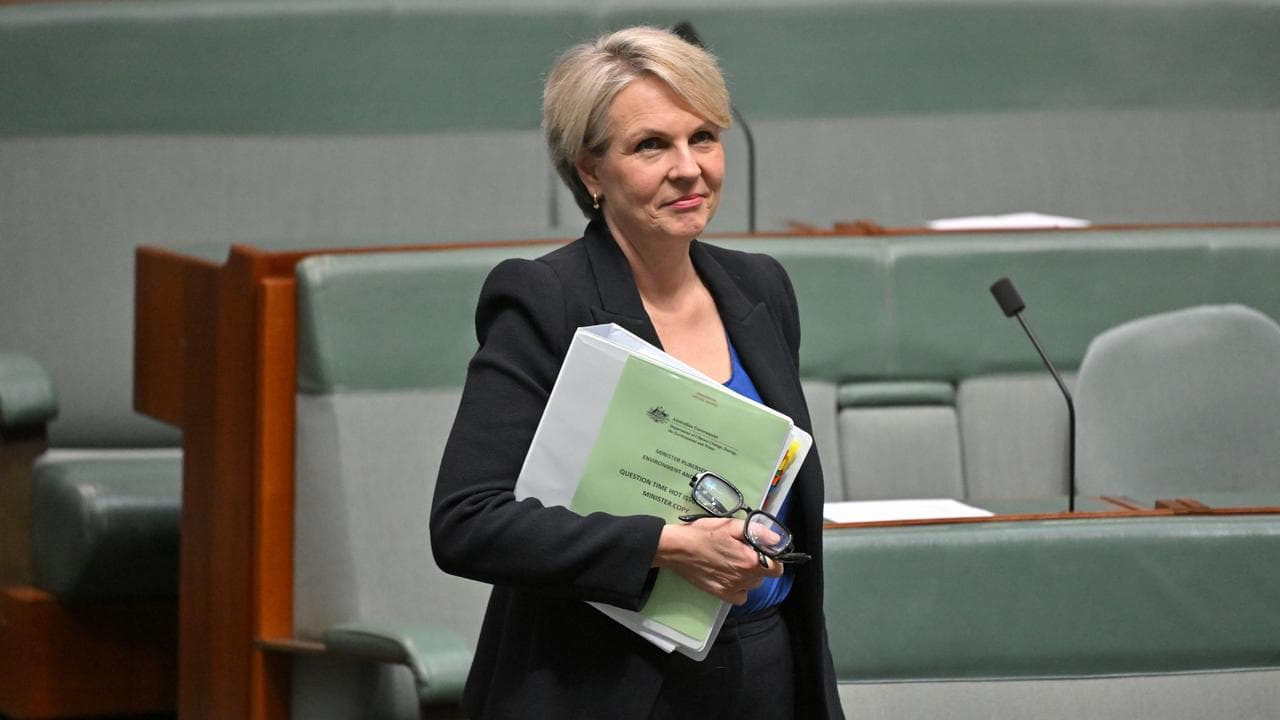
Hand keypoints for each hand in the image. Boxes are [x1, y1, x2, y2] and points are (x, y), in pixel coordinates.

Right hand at [653, 518, 783, 604]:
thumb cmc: (703, 534)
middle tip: (743, 550)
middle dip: (759, 563)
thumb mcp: (730, 525)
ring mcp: (733, 588)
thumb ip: (757, 532)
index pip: (777, 568)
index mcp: (750, 561)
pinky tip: (730, 575)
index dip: (774, 558)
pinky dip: (740, 588)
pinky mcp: (721, 594)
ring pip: (752, 584)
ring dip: (749, 574)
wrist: (677, 549)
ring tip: (734, 561)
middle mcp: (744, 578)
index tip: (764, 550)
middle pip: (764, 575)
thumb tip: (777, 540)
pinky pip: (741, 596)